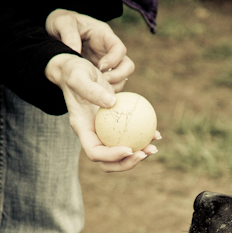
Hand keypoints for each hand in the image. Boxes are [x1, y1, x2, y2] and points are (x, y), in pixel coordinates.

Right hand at [44, 10, 158, 171]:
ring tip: (154, 147)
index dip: (112, 156)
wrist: (76, 69)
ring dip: (139, 154)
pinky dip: (142, 137)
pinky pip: (129, 136)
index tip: (129, 148)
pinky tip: (157, 134)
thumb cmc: (74, 72)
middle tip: (145, 153)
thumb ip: (91, 90)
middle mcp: (93, 135)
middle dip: (127, 163)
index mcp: (82, 130)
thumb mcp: (78, 77)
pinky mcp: (114, 126)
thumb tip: (112, 103)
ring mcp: (103, 132)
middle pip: (108, 161)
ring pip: (121, 152)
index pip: (95, 152)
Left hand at [45, 9, 133, 91]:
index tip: (100, 67)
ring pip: (121, 78)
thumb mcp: (61, 22)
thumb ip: (68, 34)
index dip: (114, 60)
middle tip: (102, 82)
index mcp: (103, 34)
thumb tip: (76, 51)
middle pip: (127, 65)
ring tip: (96, 90)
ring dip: (112, 86)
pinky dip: (104, 91)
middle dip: (118, 76)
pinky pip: (109, 84)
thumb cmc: (61, 22)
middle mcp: (108, 50)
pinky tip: (91, 93)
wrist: (55, 32)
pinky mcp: (99, 73)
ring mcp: (105, 62)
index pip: (119, 48)